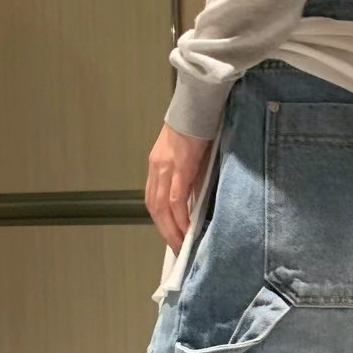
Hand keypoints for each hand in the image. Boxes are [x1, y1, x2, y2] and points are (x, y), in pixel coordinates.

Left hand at [146, 124, 211, 252]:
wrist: (199, 103)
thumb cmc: (198, 125)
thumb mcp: (188, 155)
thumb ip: (187, 176)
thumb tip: (194, 201)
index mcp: (157, 165)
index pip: (153, 200)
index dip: (160, 221)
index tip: (171, 236)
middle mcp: (156, 168)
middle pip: (154, 208)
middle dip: (164, 231)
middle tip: (176, 250)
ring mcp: (166, 168)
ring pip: (162, 208)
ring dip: (171, 230)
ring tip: (182, 246)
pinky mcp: (180, 168)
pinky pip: (176, 200)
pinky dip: (180, 218)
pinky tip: (188, 231)